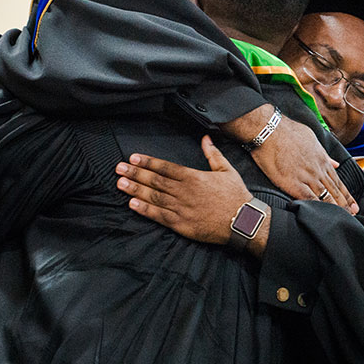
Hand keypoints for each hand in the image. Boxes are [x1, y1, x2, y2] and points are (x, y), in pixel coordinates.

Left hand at [115, 136, 254, 246]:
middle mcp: (185, 191)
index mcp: (194, 177)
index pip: (166, 167)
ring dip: (136, 189)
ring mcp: (182, 208)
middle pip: (155, 180)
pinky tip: (132, 204)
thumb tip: (205, 138)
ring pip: (154, 197)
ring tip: (120, 184)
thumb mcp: (227, 170)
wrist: (244, 222)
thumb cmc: (236, 196)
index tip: (133, 158)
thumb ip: (213, 154)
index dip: (148, 162)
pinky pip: (160, 216)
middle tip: (118, 168)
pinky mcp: (182, 225)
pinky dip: (145, 210)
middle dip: (135, 174)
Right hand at [226, 106, 356, 212]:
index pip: (337, 180)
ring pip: (325, 197)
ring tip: (343, 218)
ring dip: (335, 208)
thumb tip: (334, 161)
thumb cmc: (287, 131)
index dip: (346, 193)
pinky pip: (309, 199)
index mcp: (321, 159)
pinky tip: (322, 215)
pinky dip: (317, 208)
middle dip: (345, 203)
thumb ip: (324, 152)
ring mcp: (307, 177)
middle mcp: (317, 170)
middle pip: (334, 190)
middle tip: (353, 214)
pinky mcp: (293, 183)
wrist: (270, 131)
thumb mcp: (311, 138)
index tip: (353, 203)